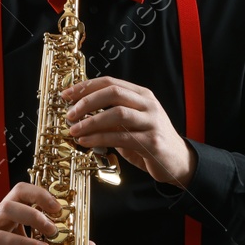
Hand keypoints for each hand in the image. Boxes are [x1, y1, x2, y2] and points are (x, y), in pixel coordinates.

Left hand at [61, 76, 197, 187]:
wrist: (178, 162)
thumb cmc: (149, 141)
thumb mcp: (130, 124)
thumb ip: (110, 116)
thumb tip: (79, 113)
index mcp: (142, 95)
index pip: (110, 82)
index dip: (86, 87)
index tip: (66, 95)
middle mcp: (148, 105)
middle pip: (113, 93)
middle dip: (87, 101)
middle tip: (70, 113)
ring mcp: (152, 122)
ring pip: (117, 113)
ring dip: (91, 121)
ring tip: (74, 130)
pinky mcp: (152, 142)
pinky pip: (121, 137)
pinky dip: (99, 138)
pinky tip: (85, 141)